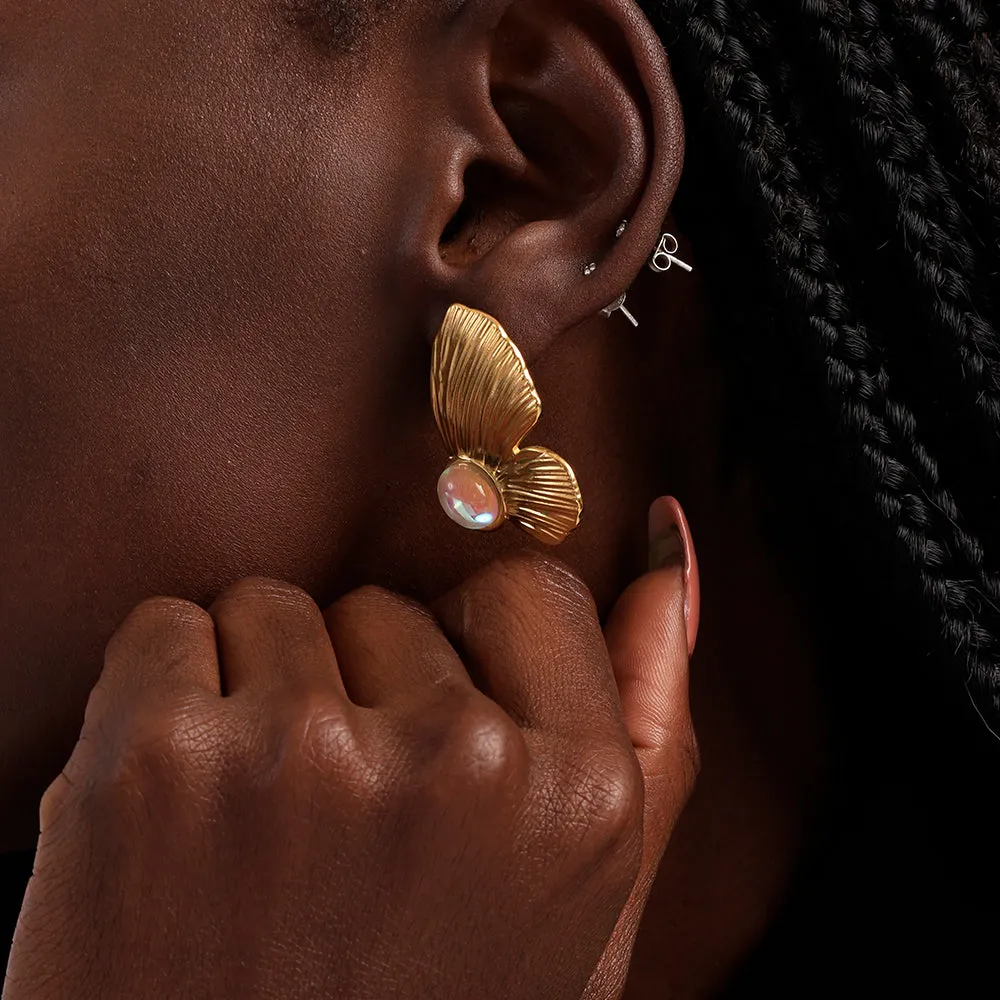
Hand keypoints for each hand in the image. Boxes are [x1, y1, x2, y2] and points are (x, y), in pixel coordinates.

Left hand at [4, 537, 696, 997]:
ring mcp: (306, 757)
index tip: (425, 722)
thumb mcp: (579, 904)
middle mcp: (461, 767)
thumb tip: (666, 549)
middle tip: (335, 827)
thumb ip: (649, 718)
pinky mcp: (159, 758)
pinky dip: (153, 698)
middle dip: (354, 684)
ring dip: (254, 692)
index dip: (461, 651)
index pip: (522, 590)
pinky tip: (169, 814)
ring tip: (254, 829)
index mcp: (581, 797)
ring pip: (273, 605)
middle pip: (385, 603)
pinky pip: (165, 627)